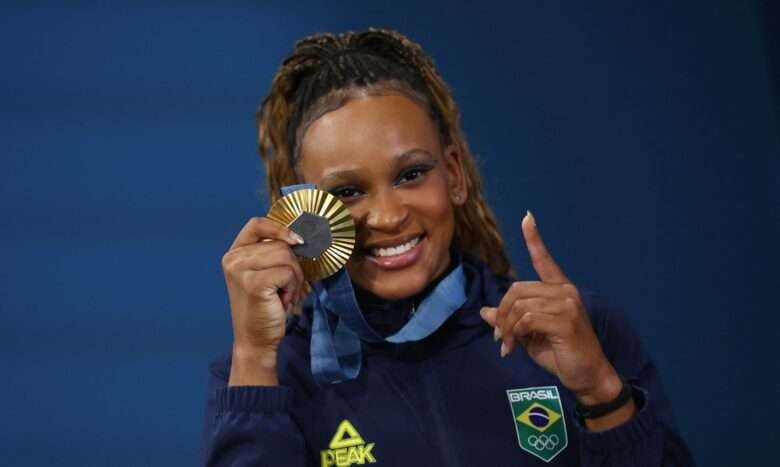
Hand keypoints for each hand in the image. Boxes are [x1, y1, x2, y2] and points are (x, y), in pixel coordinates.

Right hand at [221, 217, 304, 384]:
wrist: (255, 340)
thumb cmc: (265, 307)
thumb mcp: (265, 273)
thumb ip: (273, 253)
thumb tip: (300, 236)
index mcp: (235, 253)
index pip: (257, 224)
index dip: (280, 228)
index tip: (297, 240)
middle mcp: (233, 259)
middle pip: (280, 243)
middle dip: (294, 265)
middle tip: (288, 287)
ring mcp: (241, 270)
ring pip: (287, 257)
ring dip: (295, 278)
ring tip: (285, 294)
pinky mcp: (253, 283)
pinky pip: (288, 272)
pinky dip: (293, 287)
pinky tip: (283, 301)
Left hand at [479, 212, 622, 406]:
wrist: (586, 376)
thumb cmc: (561, 354)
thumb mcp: (529, 335)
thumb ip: (511, 320)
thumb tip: (485, 311)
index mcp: (559, 290)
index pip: (544, 260)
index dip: (535, 238)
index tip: (527, 217)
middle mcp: (565, 291)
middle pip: (516, 290)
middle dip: (502, 314)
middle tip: (500, 337)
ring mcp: (568, 304)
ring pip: (519, 305)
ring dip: (507, 327)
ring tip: (507, 345)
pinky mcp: (566, 320)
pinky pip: (527, 318)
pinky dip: (516, 333)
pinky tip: (516, 346)